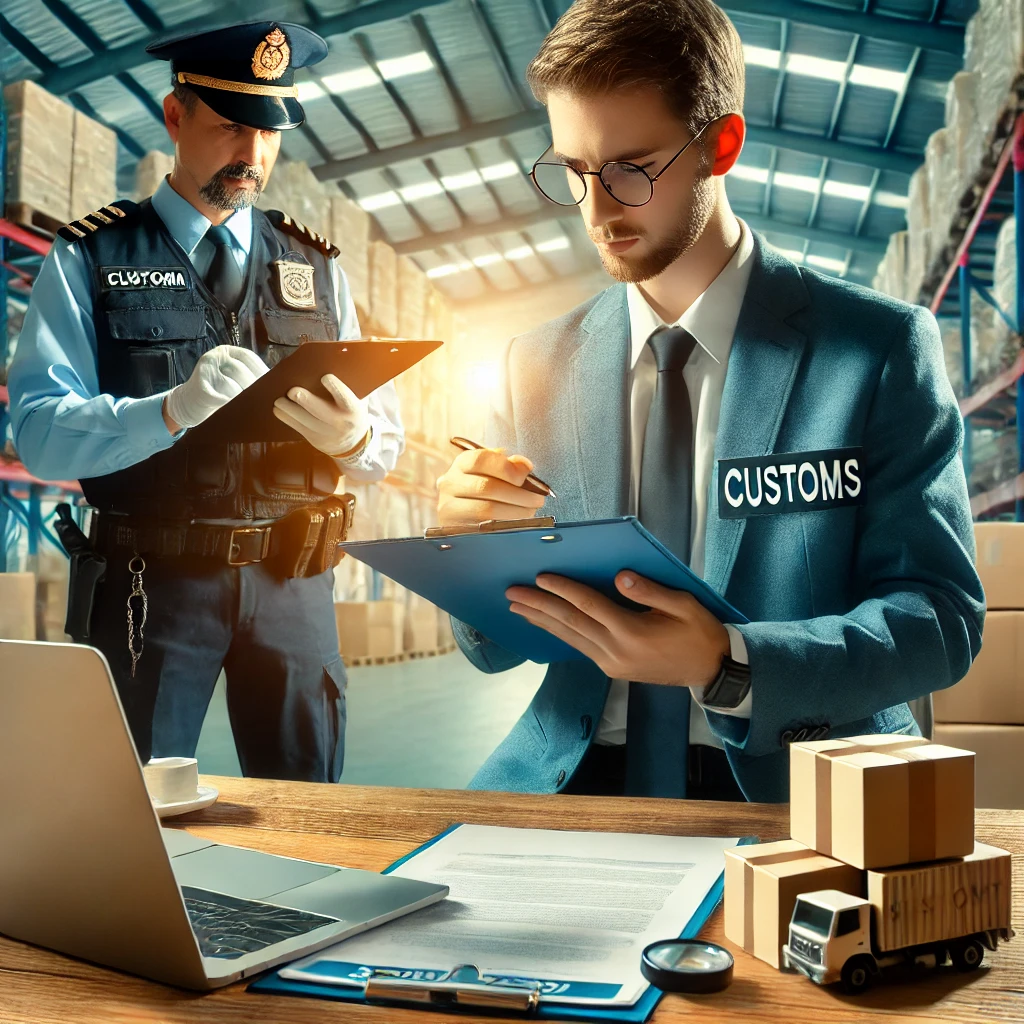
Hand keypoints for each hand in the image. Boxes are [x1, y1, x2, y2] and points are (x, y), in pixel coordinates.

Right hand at [163, 345, 268, 430]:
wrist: (187, 404)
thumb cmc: (218, 392)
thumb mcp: (233, 378)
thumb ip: (250, 377)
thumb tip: (278, 386)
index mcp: (228, 352)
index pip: (250, 358)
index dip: (263, 372)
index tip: (275, 386)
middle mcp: (216, 356)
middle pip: (242, 372)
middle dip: (256, 389)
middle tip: (268, 402)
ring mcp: (206, 370)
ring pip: (233, 387)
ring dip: (246, 400)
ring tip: (257, 410)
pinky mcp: (200, 388)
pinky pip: (222, 399)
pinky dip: (233, 407)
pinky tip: (240, 414)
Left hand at [272, 374, 369, 456]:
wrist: (352, 442)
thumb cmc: (352, 412)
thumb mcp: (357, 400)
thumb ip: (347, 386)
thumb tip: (331, 362)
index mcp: (352, 409)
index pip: (344, 397)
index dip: (335, 387)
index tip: (325, 377)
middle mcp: (340, 422)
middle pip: (320, 411)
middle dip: (305, 400)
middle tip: (292, 391)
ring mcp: (326, 432)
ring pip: (305, 420)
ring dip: (289, 409)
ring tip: (278, 400)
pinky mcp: (314, 438)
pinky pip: (298, 427)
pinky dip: (286, 418)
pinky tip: (278, 410)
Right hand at [436, 447, 547, 528]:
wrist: (461, 512)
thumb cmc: (483, 487)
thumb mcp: (493, 471)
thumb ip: (509, 465)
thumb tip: (524, 466)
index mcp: (462, 464)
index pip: (480, 460)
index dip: (506, 468)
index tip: (526, 475)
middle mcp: (450, 484)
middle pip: (486, 487)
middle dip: (518, 494)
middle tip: (538, 500)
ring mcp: (449, 508)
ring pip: (485, 510)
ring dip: (515, 512)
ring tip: (530, 512)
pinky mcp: (454, 529)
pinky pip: (483, 530)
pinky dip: (504, 526)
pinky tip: (517, 524)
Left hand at [507, 571, 729, 686]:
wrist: (711, 671)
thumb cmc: (700, 632)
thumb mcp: (684, 605)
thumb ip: (650, 591)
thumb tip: (619, 577)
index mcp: (632, 632)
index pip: (589, 606)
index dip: (564, 590)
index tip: (540, 577)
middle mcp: (615, 650)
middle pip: (570, 622)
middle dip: (538, 606)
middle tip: (511, 593)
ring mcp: (611, 663)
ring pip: (569, 637)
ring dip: (541, 621)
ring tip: (516, 608)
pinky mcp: (611, 669)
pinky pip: (578, 647)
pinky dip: (558, 633)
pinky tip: (544, 625)